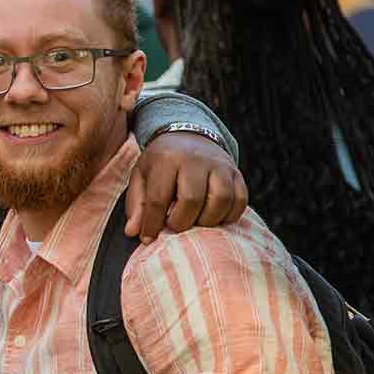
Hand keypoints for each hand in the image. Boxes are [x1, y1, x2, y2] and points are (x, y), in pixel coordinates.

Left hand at [127, 132, 246, 237]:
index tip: (148, 237)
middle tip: (174, 225)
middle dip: (181, 222)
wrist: (189, 135)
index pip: (159, 198)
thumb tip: (134, 232)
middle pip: (192, 200)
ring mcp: (220, 165)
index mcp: (167, 159)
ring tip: (194, 221)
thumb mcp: (141, 176)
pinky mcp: (237, 173)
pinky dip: (228, 215)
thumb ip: (136, 204)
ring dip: (207, 220)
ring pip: (221, 200)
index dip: (152, 223)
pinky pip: (240, 201)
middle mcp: (196, 159)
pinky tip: (213, 217)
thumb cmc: (161, 162)